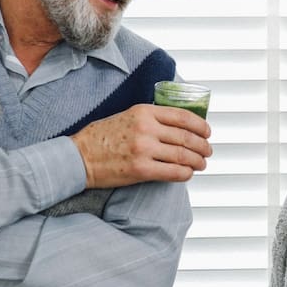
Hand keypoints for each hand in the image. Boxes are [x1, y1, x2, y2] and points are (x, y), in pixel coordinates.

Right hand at [71, 104, 211, 188]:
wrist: (79, 157)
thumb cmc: (100, 137)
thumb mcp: (127, 116)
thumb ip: (151, 118)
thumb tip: (178, 127)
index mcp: (144, 111)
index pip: (182, 116)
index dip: (200, 125)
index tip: (207, 132)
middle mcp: (146, 129)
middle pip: (186, 137)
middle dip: (203, 146)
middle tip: (207, 151)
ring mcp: (144, 150)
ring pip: (183, 155)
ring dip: (197, 161)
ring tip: (201, 164)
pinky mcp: (141, 170)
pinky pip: (172, 172)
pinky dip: (185, 173)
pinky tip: (187, 174)